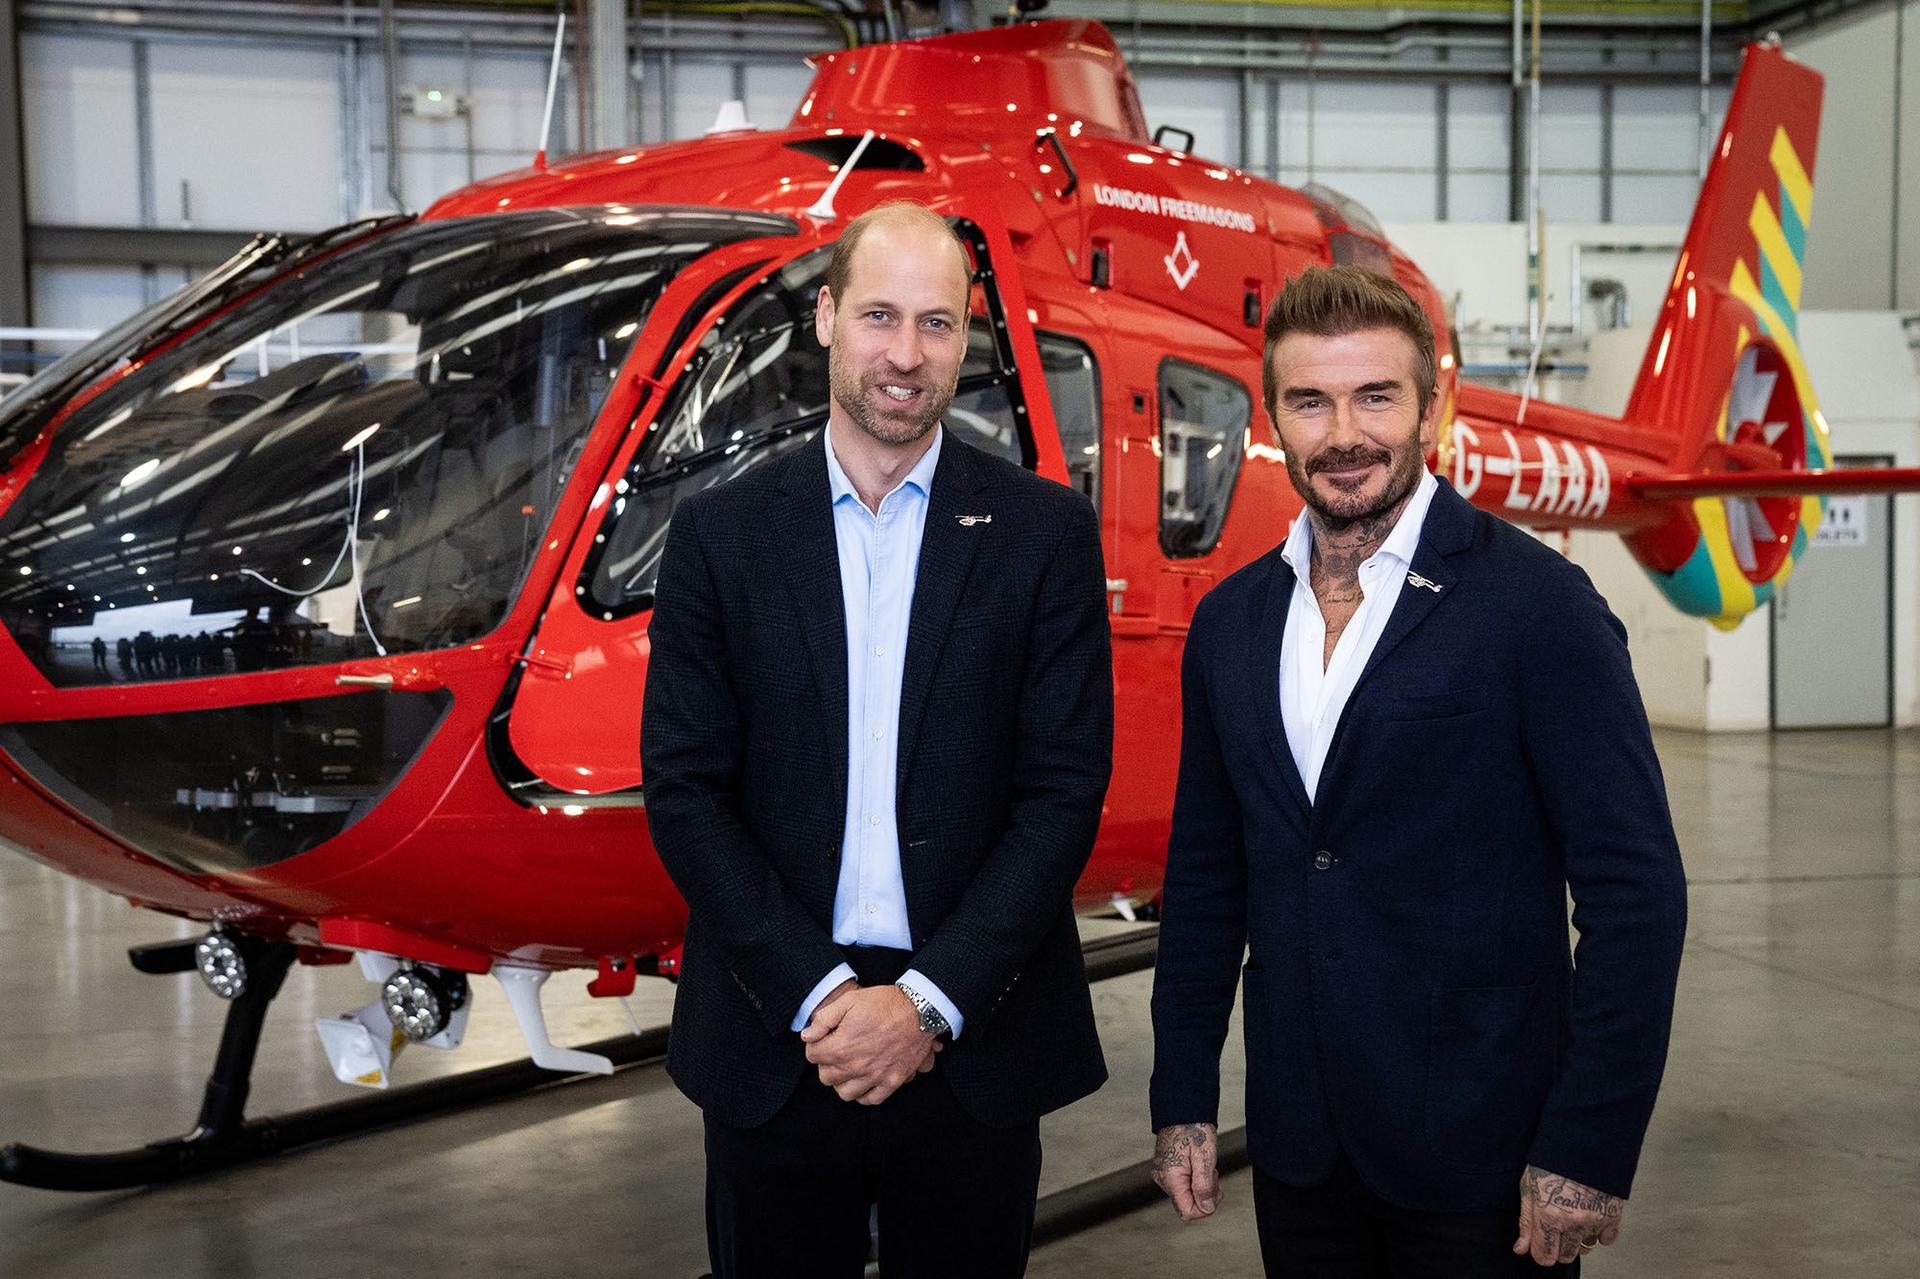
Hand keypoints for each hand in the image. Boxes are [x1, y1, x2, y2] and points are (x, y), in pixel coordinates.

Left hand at [800, 984, 936, 1104]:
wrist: (919, 1010)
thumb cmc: (883, 1003)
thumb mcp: (848, 1001)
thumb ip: (823, 1019)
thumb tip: (807, 1035)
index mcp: (841, 1047)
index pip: (812, 1056)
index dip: (815, 1045)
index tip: (823, 1039)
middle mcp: (855, 1067)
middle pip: (826, 1077)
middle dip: (826, 1064)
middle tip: (835, 1051)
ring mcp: (874, 1077)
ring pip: (845, 1093)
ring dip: (842, 1081)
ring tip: (848, 1068)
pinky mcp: (892, 1081)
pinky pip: (871, 1099)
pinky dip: (864, 1094)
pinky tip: (863, 1081)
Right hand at [1151, 1122, 1220, 1220]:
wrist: (1183, 1108)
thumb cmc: (1193, 1126)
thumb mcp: (1205, 1156)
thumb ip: (1204, 1185)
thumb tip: (1206, 1208)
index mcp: (1170, 1177)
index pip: (1187, 1211)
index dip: (1205, 1207)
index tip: (1216, 1191)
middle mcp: (1163, 1178)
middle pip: (1188, 1203)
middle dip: (1205, 1194)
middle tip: (1213, 1173)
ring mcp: (1164, 1173)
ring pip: (1187, 1194)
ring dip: (1202, 1185)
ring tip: (1207, 1165)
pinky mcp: (1167, 1168)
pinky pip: (1184, 1183)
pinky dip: (1195, 1178)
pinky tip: (1199, 1164)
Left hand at [1514, 1165, 1625, 1265]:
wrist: (1582, 1143)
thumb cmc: (1550, 1162)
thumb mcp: (1528, 1189)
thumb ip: (1526, 1222)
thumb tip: (1520, 1249)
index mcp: (1548, 1216)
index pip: (1544, 1257)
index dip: (1541, 1253)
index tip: (1541, 1246)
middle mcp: (1573, 1223)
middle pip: (1566, 1256)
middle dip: (1559, 1248)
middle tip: (1556, 1229)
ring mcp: (1594, 1220)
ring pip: (1585, 1248)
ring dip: (1578, 1239)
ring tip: (1572, 1218)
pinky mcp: (1612, 1215)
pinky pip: (1607, 1239)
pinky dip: (1599, 1233)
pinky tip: (1590, 1217)